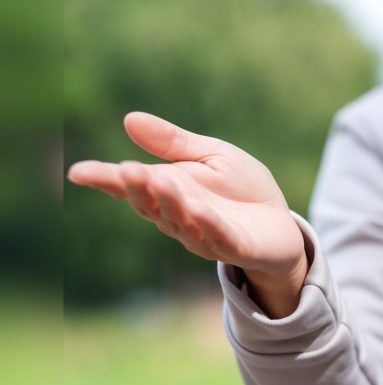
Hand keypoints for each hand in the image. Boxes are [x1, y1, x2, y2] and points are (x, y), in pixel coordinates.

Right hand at [68, 112, 306, 316]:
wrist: (281, 225)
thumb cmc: (243, 190)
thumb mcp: (211, 155)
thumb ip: (174, 143)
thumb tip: (129, 119)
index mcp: (170, 191)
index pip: (132, 186)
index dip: (106, 180)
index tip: (79, 172)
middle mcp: (180, 217)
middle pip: (151, 206)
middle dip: (138, 189)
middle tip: (127, 170)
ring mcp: (206, 235)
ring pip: (180, 222)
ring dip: (169, 204)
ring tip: (159, 180)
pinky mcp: (236, 247)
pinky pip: (219, 237)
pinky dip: (207, 225)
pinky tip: (197, 209)